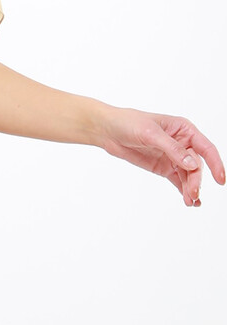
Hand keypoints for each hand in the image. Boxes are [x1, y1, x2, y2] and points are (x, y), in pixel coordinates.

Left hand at [97, 106, 224, 205]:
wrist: (108, 131)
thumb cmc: (129, 123)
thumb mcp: (151, 133)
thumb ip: (172, 149)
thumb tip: (192, 163)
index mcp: (184, 130)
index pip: (206, 148)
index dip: (215, 164)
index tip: (220, 180)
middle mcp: (182, 144)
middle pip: (196, 166)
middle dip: (196, 181)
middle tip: (192, 194)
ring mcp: (173, 157)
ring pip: (188, 176)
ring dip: (190, 188)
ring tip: (190, 201)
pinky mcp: (164, 167)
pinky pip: (178, 180)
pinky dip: (183, 190)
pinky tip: (189, 201)